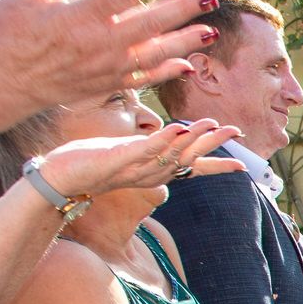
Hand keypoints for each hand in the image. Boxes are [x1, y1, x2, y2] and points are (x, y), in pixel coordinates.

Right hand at [0, 0, 215, 133]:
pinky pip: (146, 78)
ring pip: (156, 52)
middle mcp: (101, 42)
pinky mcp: (110, 83)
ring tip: (210, 31)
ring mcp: (109, 66)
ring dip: (185, 42)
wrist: (5, 83)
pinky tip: (188, 64)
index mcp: (80, 16)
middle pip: (150, 23)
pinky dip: (168, 71)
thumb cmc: (9, 36)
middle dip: (182, 10)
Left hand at [37, 120, 244, 198]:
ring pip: (172, 153)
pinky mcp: (117, 159)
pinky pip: (145, 150)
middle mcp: (151, 173)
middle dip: (213, 144)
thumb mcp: (123, 158)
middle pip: (189, 158)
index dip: (217, 167)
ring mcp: (135, 167)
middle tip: (236, 132)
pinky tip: (177, 127)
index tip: (243, 167)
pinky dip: (163, 140)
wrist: (58, 179)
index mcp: (155, 172)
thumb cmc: (88, 165)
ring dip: (193, 138)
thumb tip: (159, 145)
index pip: (192, 169)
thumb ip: (145, 153)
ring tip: (212, 124)